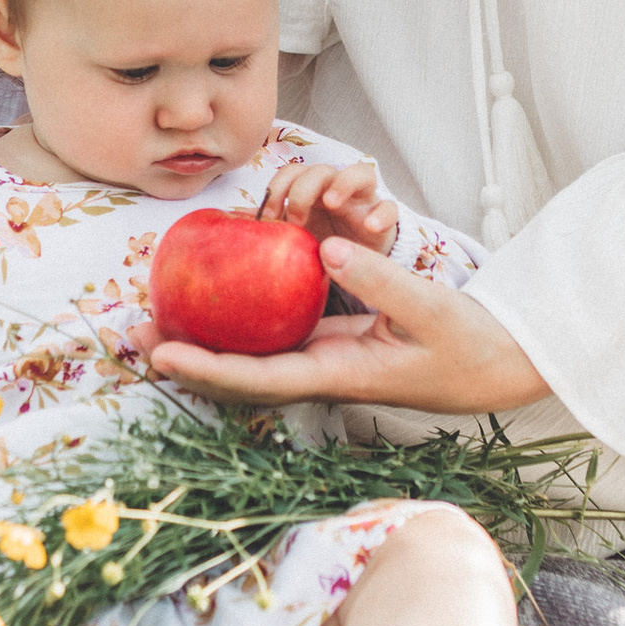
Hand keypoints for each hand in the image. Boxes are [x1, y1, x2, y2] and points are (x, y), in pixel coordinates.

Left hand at [150, 237, 548, 416]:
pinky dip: (234, 323)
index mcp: (338, 376)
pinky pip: (269, 336)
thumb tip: (323, 247)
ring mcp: (320, 360)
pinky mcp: (327, 343)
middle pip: (237, 375)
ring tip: (151, 316)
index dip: (207, 370)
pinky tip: (208, 300)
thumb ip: (379, 277)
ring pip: (247, 357)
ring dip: (199, 341)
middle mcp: (319, 374)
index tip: (161, 356)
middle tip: (131, 332)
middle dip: (184, 358)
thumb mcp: (429, 308)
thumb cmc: (467, 343)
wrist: (493, 364)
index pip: (260, 378)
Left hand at [260, 154, 397, 258]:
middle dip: (303, 190)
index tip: (267, 219)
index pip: (292, 173)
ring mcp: (363, 201)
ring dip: (343, 183)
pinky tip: (371, 226)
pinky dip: (382, 213)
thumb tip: (238, 226)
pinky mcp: (385, 220)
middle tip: (295, 220)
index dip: (278, 189)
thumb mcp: (296, 239)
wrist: (361, 268)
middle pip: (320, 169)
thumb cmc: (324, 246)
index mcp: (311, 192)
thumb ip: (274, 229)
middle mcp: (337, 190)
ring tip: (331, 202)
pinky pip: (390, 207)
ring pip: (360, 172)